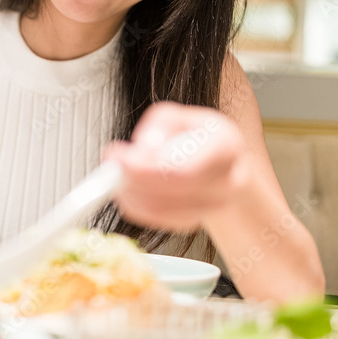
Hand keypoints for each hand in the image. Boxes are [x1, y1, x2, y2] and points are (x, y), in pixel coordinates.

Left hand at [104, 101, 250, 232]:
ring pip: (158, 209)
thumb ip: (160, 124)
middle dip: (132, 179)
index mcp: (225, 148)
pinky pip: (154, 219)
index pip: (184, 169)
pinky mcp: (192, 222)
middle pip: (170, 193)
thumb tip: (144, 147)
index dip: (145, 168)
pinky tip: (129, 187)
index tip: (117, 156)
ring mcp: (213, 208)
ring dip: (128, 192)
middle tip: (110, 163)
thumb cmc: (198, 136)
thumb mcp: (180, 116)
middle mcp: (227, 182)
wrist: (223, 164)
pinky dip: (134, 204)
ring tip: (117, 172)